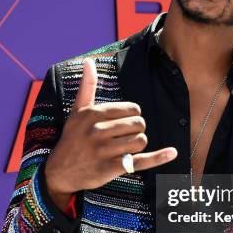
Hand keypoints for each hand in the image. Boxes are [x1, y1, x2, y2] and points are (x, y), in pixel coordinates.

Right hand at [44, 58, 177, 207]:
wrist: (59, 171)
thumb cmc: (72, 138)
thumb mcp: (77, 111)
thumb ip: (86, 86)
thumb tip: (88, 61)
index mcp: (93, 113)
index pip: (133, 109)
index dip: (132, 116)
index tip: (121, 124)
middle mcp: (97, 130)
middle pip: (139, 125)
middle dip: (135, 131)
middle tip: (121, 138)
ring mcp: (104, 150)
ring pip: (141, 141)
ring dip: (137, 145)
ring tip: (123, 148)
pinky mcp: (110, 169)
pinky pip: (140, 161)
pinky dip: (158, 157)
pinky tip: (172, 152)